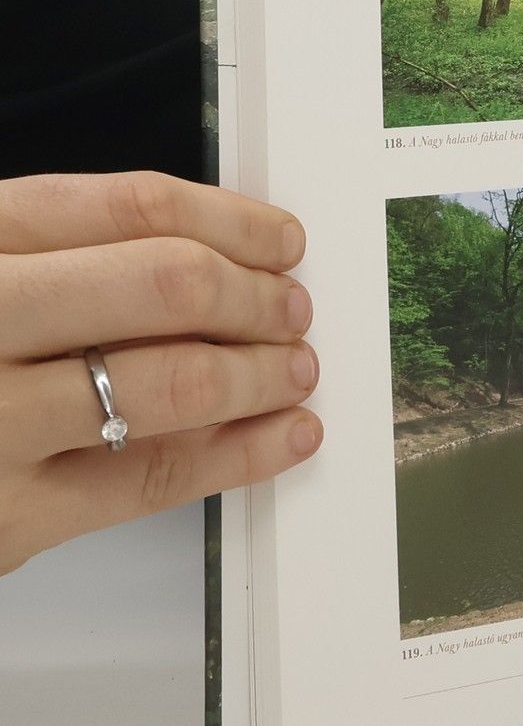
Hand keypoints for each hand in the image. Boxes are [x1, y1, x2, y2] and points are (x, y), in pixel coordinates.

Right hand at [0, 172, 322, 574]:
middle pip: (166, 284)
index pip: (125, 207)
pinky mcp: (10, 518)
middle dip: (254, 294)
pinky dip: (243, 454)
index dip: (229, 220)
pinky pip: (155, 478)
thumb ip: (56, 261)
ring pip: (176, 381)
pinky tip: (283, 436)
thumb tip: (205, 258)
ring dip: (263, 372)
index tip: (277, 237)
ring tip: (293, 367)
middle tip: (290, 306)